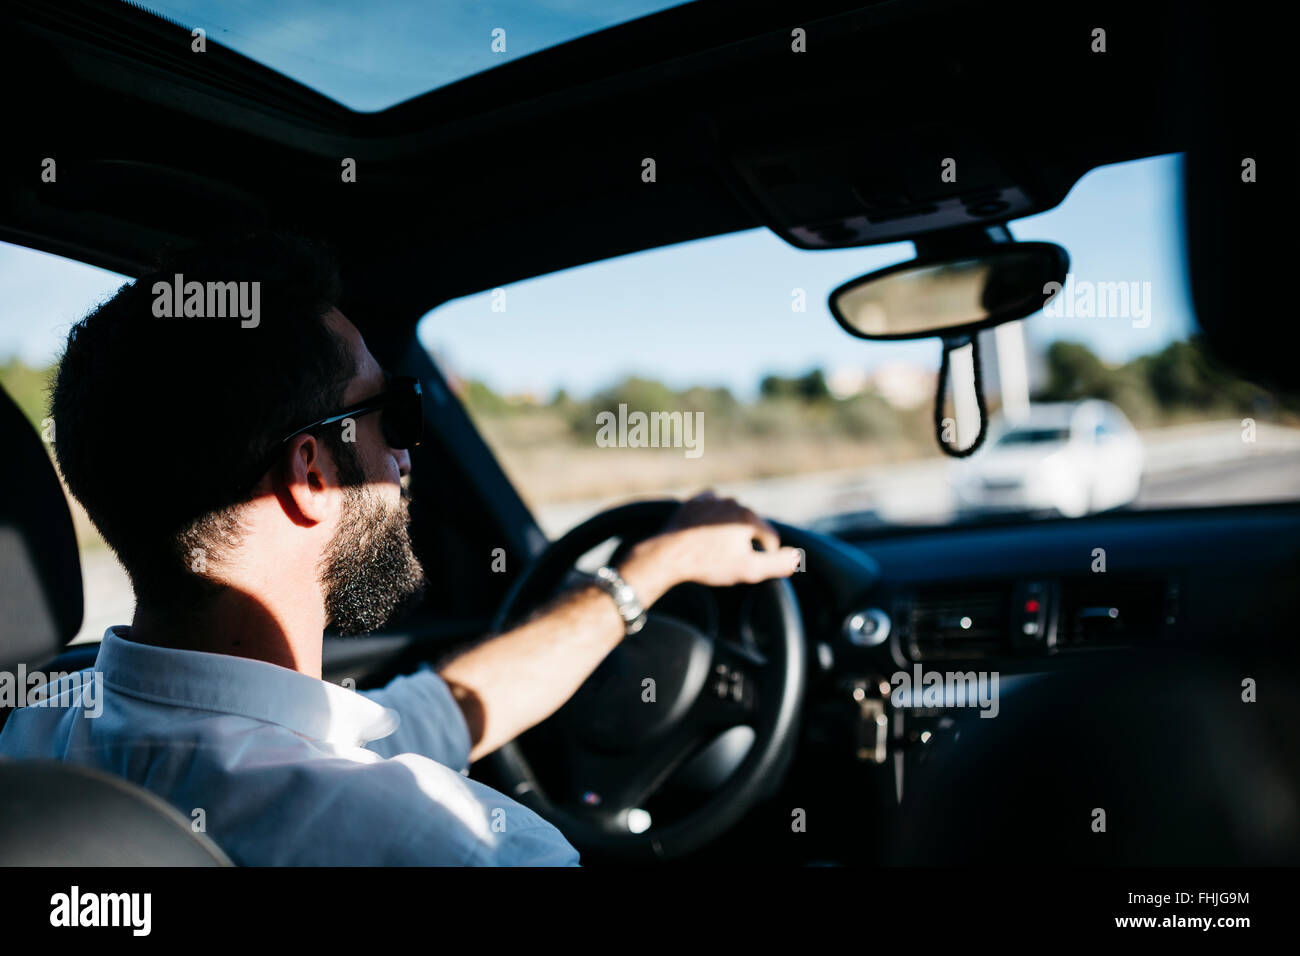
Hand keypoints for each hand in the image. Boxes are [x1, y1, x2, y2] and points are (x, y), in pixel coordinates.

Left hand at [618, 492, 801, 603]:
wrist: (667, 556)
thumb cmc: (707, 564)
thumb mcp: (748, 570)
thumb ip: (777, 563)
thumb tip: (796, 557)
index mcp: (748, 517)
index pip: (770, 538)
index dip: (766, 556)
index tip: (752, 567)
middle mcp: (732, 503)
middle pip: (751, 526)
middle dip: (747, 542)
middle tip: (731, 561)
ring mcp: (711, 500)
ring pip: (730, 516)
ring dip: (729, 529)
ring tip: (717, 549)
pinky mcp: (693, 502)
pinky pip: (710, 507)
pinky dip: (712, 517)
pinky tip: (706, 531)